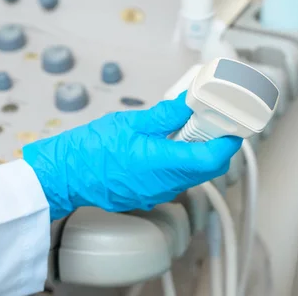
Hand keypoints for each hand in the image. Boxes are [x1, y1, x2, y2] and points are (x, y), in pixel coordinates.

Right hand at [23, 92, 241, 220]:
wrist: (66, 175)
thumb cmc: (91, 149)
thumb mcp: (130, 122)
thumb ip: (165, 115)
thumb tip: (190, 103)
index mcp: (163, 162)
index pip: (213, 157)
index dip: (229, 141)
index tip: (231, 125)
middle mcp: (165, 183)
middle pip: (206, 167)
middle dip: (214, 143)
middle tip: (208, 120)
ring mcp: (156, 192)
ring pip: (190, 174)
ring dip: (194, 152)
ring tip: (182, 129)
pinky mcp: (147, 195)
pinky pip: (173, 179)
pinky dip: (177, 162)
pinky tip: (163, 145)